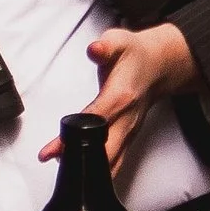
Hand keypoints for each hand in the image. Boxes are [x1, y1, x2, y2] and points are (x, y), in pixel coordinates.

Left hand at [44, 23, 199, 174]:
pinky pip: (115, 160)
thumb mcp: (120, 41)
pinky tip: (81, 167)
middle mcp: (127, 120)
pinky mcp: (129, 139)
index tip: (49, 151)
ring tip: (62, 167)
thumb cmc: (136, 55)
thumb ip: (105, 46)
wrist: (159, 65)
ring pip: (111, 162)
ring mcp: (130, 132)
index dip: (70, 138)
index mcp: (121, 97)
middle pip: (103, 153)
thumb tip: (95, 49)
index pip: (92, 123)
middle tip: (51, 161)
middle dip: (78, 162)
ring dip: (88, 169)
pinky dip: (98, 168)